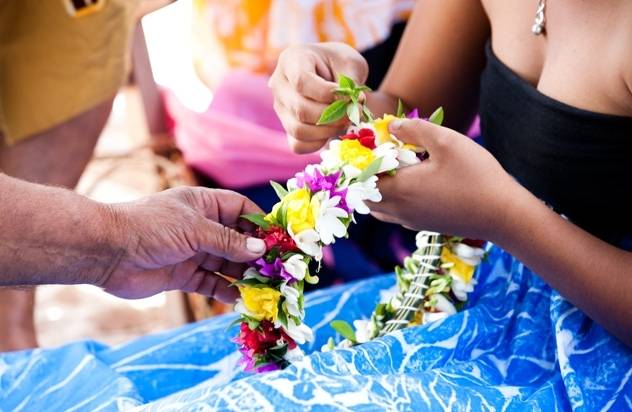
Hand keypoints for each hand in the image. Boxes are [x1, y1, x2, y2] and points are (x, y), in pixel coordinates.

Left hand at [98, 187, 265, 300]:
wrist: (107, 252)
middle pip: (236, 240)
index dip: (259, 223)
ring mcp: (193, 252)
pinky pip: (210, 283)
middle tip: (277, 269)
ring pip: (226, 264)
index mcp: (203, 205)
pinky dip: (225, 291)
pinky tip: (240, 300)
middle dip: (255, 254)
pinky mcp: (183, 275)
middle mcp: (201, 227)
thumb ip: (228, 242)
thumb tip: (261, 249)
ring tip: (264, 288)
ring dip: (244, 275)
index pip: (240, 210)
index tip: (279, 239)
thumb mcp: (194, 230)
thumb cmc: (150, 227)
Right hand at [269, 42, 368, 153]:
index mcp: (291, 60)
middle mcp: (279, 85)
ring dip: (328, 130)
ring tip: (345, 121)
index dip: (327, 94)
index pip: (301, 81)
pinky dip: (318, 143)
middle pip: (301, 109)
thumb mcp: (350, 62)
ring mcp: (280, 108)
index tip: (348, 96)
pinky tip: (331, 130)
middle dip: (332, 116)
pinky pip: (298, 145)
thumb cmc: (339, 63)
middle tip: (353, 113)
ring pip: (298, 130)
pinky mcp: (286, 127)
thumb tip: (353, 104)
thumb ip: (351, 81)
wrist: (333, 73)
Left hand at [370, 119, 519, 240]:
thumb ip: (414, 130)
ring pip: (379, 208)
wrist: (504, 215)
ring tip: (395, 168)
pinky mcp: (424, 226)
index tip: (368, 143)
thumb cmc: (476, 176)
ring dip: (379, 189)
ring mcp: (411, 221)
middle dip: (366, 176)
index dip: (359, 161)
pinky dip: (393, 199)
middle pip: (365, 196)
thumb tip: (391, 126)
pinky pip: (396, 214)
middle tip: (381, 154)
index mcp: (398, 189)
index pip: (361, 179)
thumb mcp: (446, 141)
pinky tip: (414, 182)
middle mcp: (399, 210)